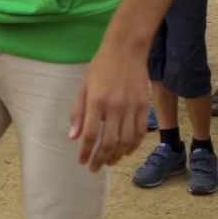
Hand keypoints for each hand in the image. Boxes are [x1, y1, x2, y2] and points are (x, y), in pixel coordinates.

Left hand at [70, 43, 150, 170]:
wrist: (126, 50)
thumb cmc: (100, 68)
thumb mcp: (83, 88)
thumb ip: (78, 113)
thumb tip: (74, 136)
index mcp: (96, 101)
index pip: (91, 135)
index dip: (86, 152)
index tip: (82, 162)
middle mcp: (115, 106)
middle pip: (109, 142)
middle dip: (100, 159)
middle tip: (94, 168)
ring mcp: (131, 107)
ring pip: (126, 141)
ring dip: (117, 155)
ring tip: (109, 162)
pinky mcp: (143, 106)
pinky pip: (140, 132)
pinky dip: (133, 145)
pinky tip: (125, 151)